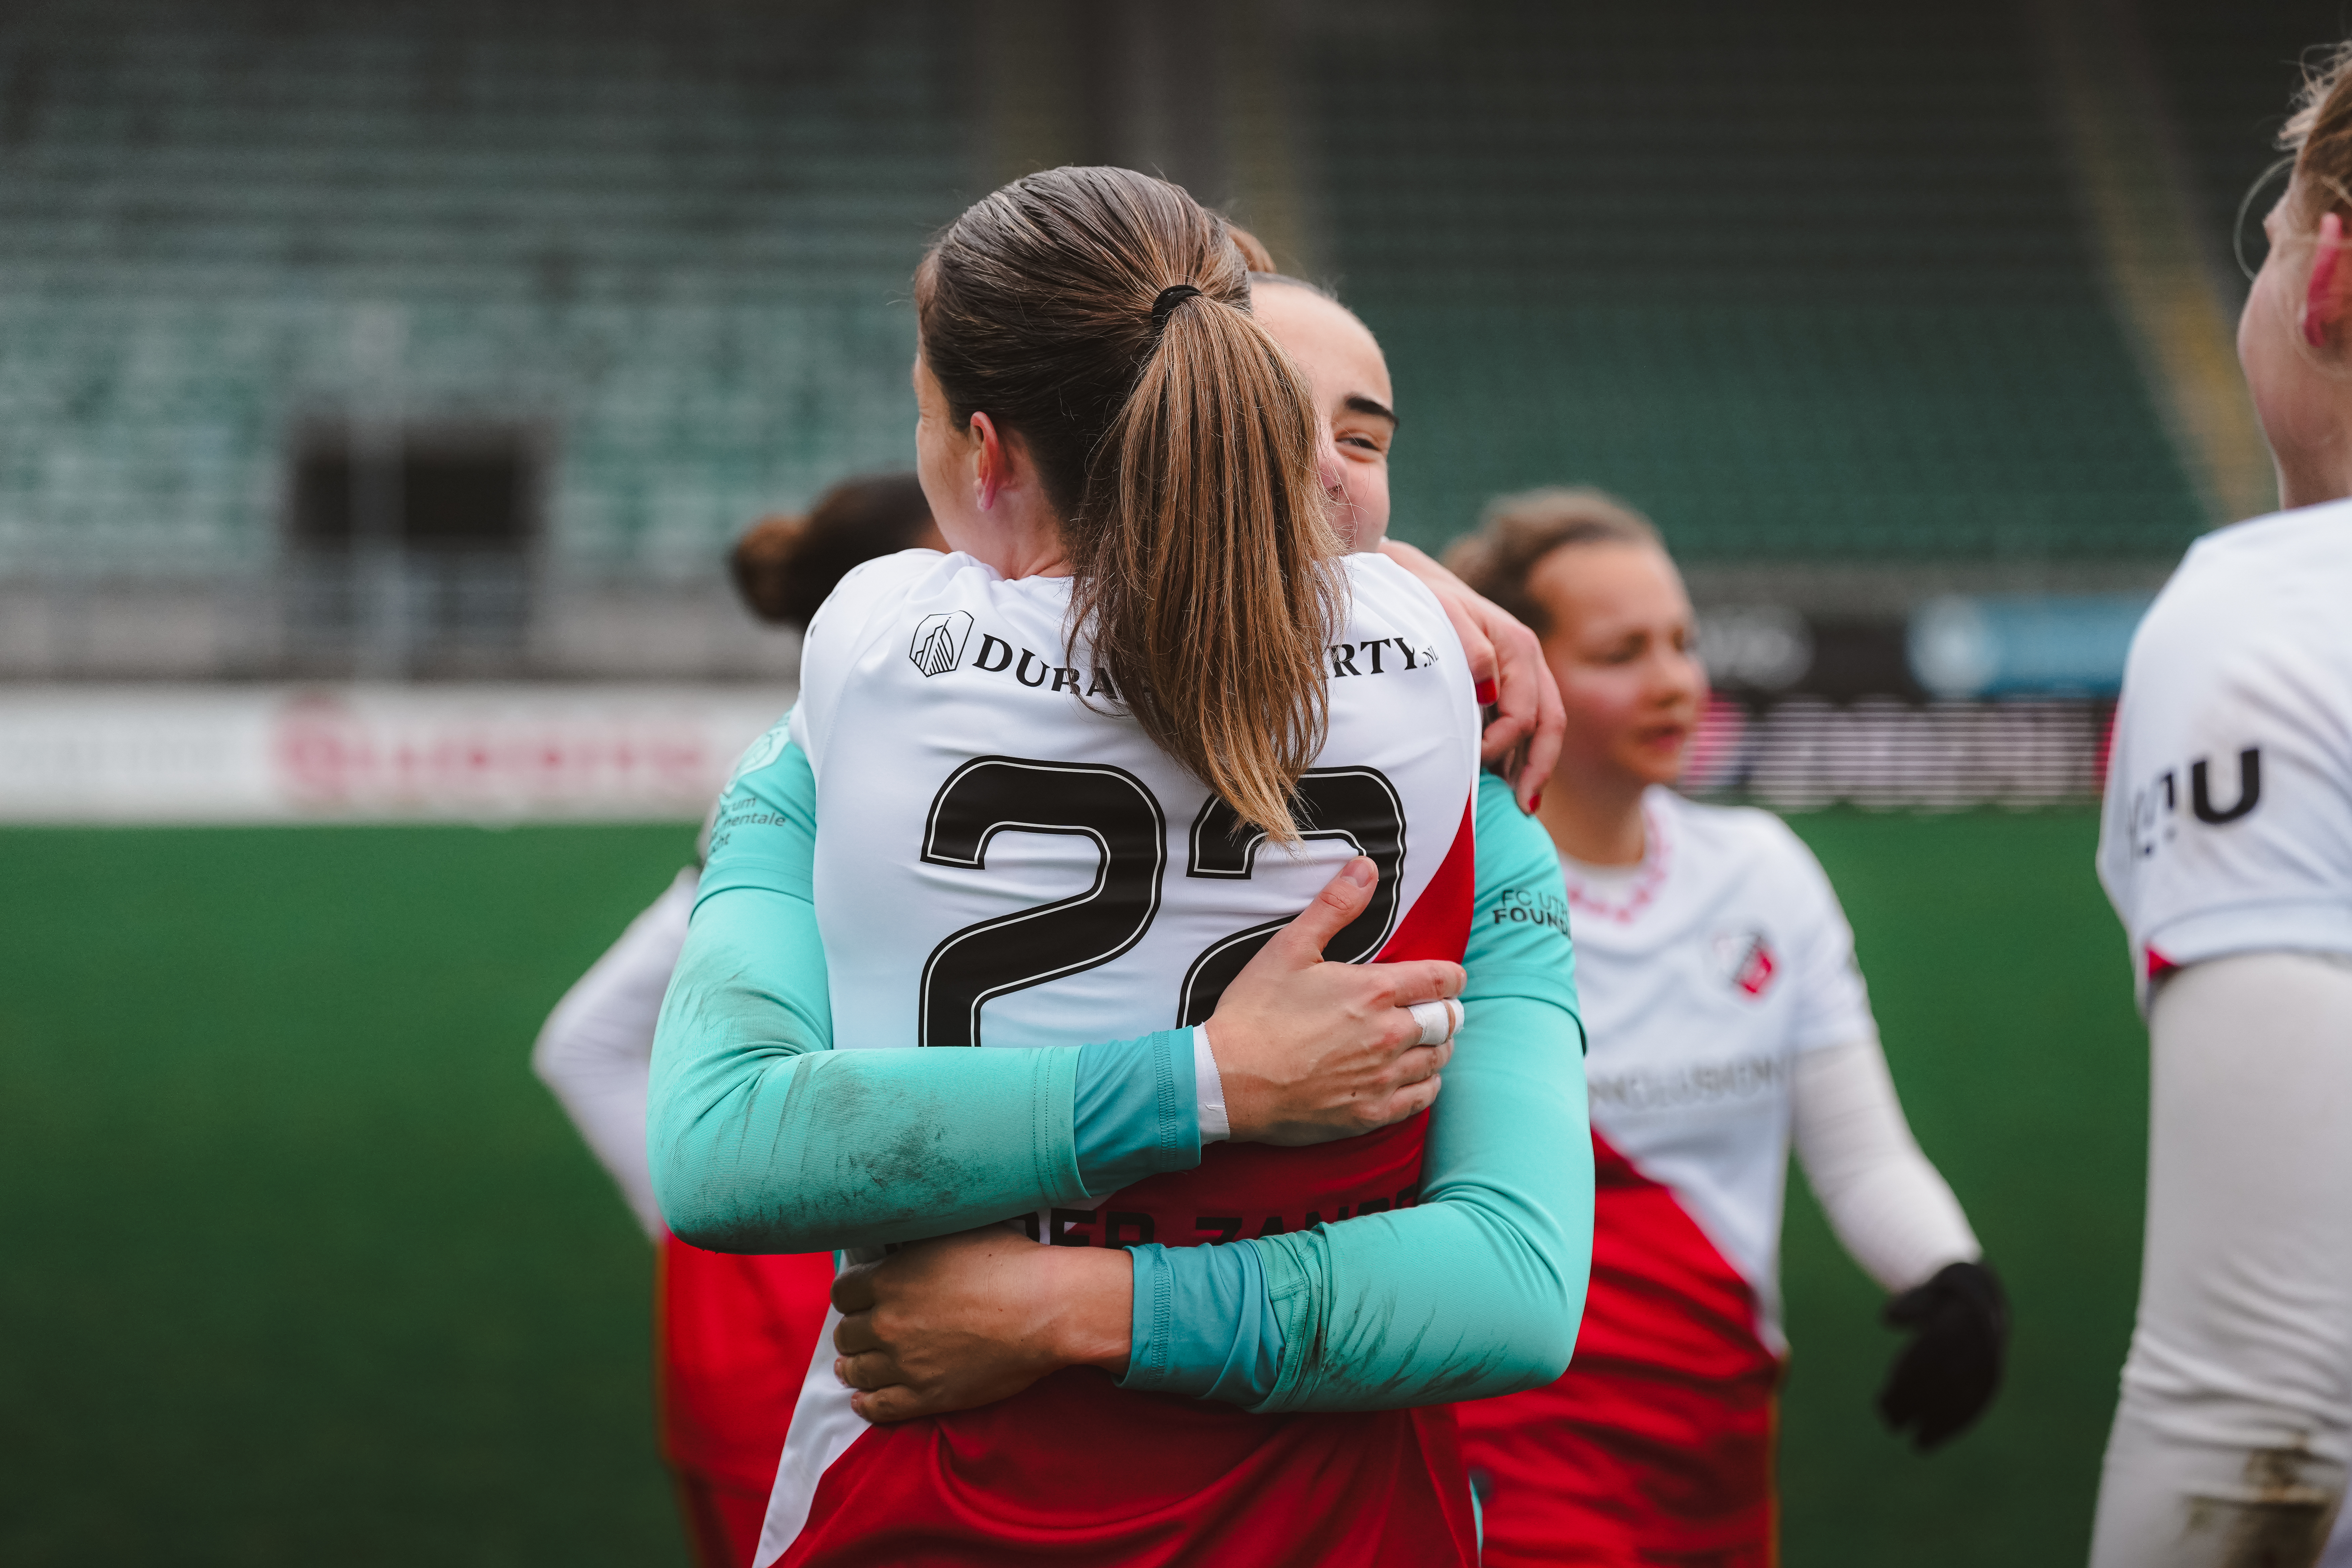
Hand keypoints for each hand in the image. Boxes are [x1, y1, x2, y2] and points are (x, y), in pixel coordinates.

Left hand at [830, 1228, 1131, 1423]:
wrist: (1046, 1309)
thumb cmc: (1010, 1263)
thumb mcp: (956, 1233)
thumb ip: (919, 1245)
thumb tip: (906, 1245)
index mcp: (891, 1278)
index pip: (843, 1291)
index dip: (852, 1294)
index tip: (861, 1298)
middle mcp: (888, 1322)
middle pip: (847, 1333)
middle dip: (855, 1330)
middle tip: (865, 1331)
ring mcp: (905, 1363)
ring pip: (857, 1371)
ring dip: (854, 1366)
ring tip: (856, 1365)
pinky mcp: (926, 1396)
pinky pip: (879, 1407)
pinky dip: (867, 1403)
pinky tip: (865, 1398)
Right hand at [1205, 856, 1465, 1145]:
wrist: (1227, 1081)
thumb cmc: (1255, 1013)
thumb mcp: (1289, 948)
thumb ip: (1334, 906)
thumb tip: (1366, 867)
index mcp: (1374, 992)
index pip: (1442, 980)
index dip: (1451, 977)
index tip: (1448, 978)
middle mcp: (1389, 1035)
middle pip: (1447, 1021)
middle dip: (1445, 1011)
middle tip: (1431, 1009)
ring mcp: (1382, 1078)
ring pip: (1439, 1059)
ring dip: (1437, 1046)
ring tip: (1423, 1040)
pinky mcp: (1370, 1113)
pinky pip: (1423, 1098)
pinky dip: (1426, 1084)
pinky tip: (1413, 1075)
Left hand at [1379, 538, 1564, 810]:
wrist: (1415, 582)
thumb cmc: (1423, 600)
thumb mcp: (1440, 615)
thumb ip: (1468, 649)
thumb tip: (1490, 688)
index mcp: (1518, 647)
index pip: (1524, 713)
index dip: (1504, 747)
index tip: (1477, 768)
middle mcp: (1530, 661)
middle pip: (1550, 724)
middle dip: (1538, 768)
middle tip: (1524, 809)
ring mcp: (1525, 672)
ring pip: (1545, 727)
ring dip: (1535, 765)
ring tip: (1521, 804)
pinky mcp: (1512, 682)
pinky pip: (1529, 722)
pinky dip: (1524, 752)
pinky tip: (1510, 779)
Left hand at [1878, 1259, 2007, 1449]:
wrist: (1983, 1300)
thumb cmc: (1942, 1297)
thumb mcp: (1928, 1291)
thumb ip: (1910, 1304)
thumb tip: (1889, 1319)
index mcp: (1962, 1321)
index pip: (1929, 1358)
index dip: (1905, 1383)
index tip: (1884, 1401)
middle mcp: (1979, 1347)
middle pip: (1942, 1382)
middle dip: (1915, 1404)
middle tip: (1889, 1420)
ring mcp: (1988, 1366)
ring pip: (1960, 1399)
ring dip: (1934, 1422)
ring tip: (1910, 1439)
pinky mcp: (1991, 1382)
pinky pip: (1972, 1408)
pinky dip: (1949, 1428)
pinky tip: (1926, 1443)